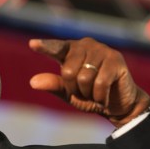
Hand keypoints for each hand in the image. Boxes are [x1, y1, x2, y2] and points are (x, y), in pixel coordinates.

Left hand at [28, 38, 149, 126]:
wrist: (117, 104)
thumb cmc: (90, 95)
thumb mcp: (68, 93)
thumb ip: (53, 84)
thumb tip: (33, 82)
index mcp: (70, 51)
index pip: (55, 48)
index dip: (44, 46)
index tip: (32, 44)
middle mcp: (86, 45)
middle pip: (68, 71)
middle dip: (75, 89)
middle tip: (85, 92)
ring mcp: (102, 50)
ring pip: (84, 78)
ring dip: (88, 93)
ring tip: (96, 92)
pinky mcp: (116, 59)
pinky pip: (100, 83)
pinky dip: (100, 96)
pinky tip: (104, 96)